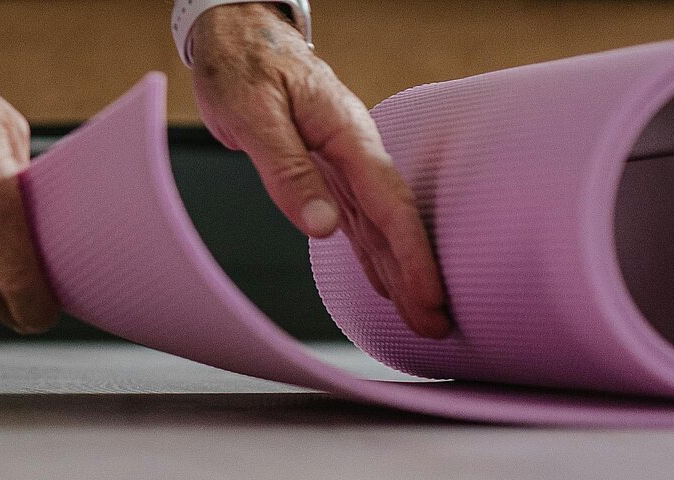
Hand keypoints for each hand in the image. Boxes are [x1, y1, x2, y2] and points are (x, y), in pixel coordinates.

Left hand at [188, 4, 451, 336]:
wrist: (237, 32)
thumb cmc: (242, 65)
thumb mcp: (255, 115)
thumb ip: (288, 171)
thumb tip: (323, 227)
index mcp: (347, 134)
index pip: (390, 204)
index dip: (411, 255)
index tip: (428, 297)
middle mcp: (354, 148)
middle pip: (394, 220)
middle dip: (417, 274)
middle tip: (436, 325)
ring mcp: (342, 158)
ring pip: (378, 223)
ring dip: (400, 269)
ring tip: (422, 316)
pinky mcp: (325, 165)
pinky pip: (358, 215)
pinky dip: (372, 250)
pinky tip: (385, 280)